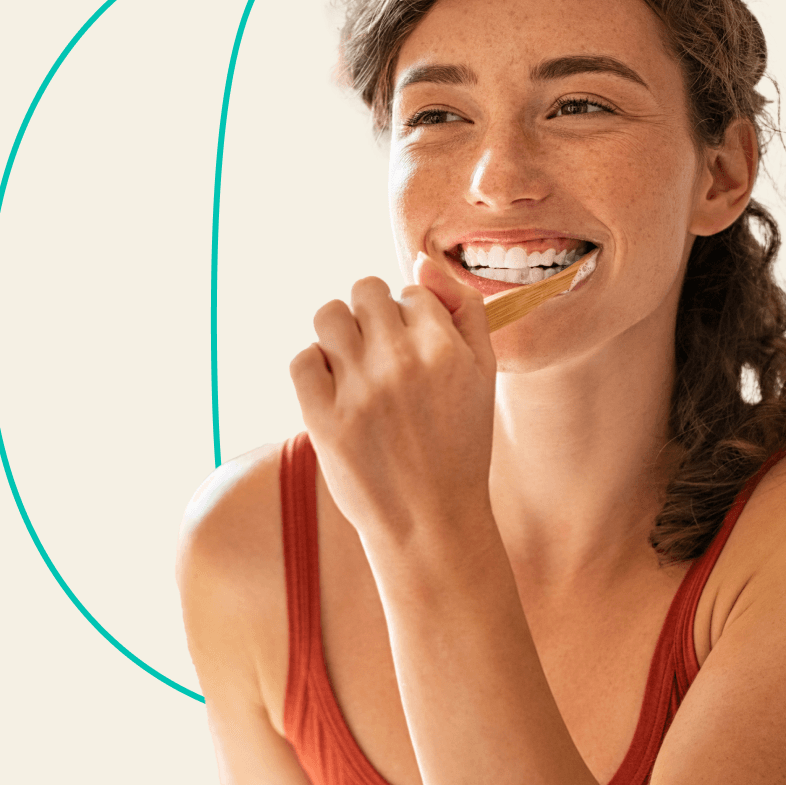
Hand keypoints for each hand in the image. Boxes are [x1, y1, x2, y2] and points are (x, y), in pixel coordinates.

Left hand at [289, 254, 497, 544]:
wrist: (432, 523)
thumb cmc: (459, 446)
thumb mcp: (484, 374)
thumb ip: (464, 309)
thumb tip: (421, 261)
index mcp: (445, 347)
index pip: (411, 292)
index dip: (410, 319)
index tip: (414, 355)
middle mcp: (401, 361)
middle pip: (364, 291)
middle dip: (370, 316)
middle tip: (380, 356)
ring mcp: (359, 390)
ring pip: (328, 316)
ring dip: (338, 334)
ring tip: (353, 368)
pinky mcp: (323, 418)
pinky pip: (302, 360)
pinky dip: (315, 370)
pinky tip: (336, 393)